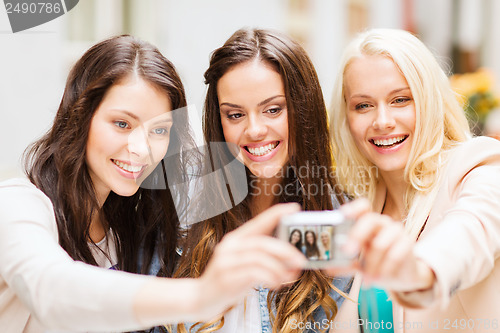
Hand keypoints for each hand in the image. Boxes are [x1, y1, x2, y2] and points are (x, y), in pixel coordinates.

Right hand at [196, 203, 305, 318]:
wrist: (200, 299)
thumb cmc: (229, 281)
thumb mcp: (244, 264)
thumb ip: (265, 259)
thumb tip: (294, 262)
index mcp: (235, 239)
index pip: (258, 221)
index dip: (276, 213)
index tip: (294, 208)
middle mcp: (229, 247)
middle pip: (262, 242)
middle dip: (285, 250)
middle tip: (301, 260)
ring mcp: (226, 262)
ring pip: (260, 258)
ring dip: (279, 269)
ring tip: (288, 277)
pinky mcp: (226, 279)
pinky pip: (254, 274)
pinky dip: (270, 278)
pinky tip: (275, 284)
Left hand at [325, 199, 434, 291]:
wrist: (400, 276)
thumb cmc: (375, 264)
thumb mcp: (357, 264)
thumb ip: (343, 264)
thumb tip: (327, 267)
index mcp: (366, 223)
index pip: (362, 207)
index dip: (353, 208)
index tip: (343, 215)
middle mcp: (381, 223)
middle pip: (370, 220)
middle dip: (357, 235)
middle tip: (347, 251)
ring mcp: (396, 231)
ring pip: (380, 244)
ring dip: (371, 265)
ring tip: (367, 279)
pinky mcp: (408, 243)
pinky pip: (394, 255)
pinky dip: (384, 270)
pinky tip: (379, 279)